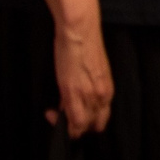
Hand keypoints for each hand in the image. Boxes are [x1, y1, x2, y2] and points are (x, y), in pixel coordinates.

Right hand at [45, 15, 113, 135]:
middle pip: (94, 126)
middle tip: (64, 119)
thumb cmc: (85, 46)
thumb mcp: (92, 72)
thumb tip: (74, 101)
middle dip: (79, 128)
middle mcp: (101, 96)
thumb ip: (87, 89)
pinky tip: (51, 113)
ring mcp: (88, 96)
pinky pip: (72, 120)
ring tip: (55, 115)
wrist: (80, 31)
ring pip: (82, 127)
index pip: (102, 119)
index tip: (74, 116)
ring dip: (67, 127)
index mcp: (108, 90)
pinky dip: (60, 122)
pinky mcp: (73, 92)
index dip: (88, 123)